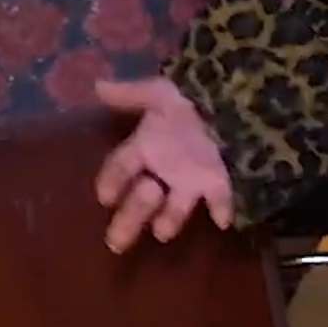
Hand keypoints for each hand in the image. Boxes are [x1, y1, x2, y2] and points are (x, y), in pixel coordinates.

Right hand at [94, 78, 233, 251]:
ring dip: (170, 217)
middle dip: (131, 217)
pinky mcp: (217, 181)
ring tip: (162, 231)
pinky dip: (221, 207)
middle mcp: (164, 169)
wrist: (231, 98)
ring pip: (175, 205)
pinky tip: (222, 220)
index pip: (121, 167)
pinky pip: (219, 197)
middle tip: (116, 241)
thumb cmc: (189, 99)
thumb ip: (130, 94)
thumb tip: (96, 84)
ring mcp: (190, 178)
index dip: (112, 181)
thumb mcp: (159, 93)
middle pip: (141, 199)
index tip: (105, 197)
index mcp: (146, 147)